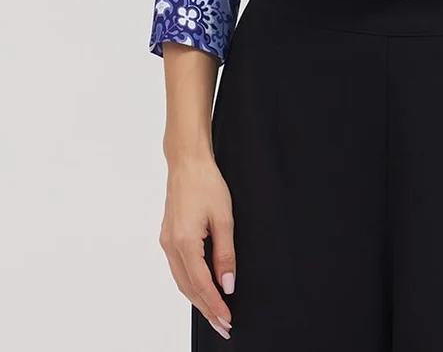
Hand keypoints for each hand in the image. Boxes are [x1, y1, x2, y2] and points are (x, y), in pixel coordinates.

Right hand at [158, 154, 236, 340]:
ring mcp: (166, 242)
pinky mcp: (168, 237)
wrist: (187, 163)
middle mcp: (171, 245)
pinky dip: (190, 284)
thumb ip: (226, 254)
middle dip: (206, 309)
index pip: (201, 284)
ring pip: (181, 281)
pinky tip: (201, 289)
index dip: (214, 305)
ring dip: (197, 299)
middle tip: (223, 326)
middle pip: (188, 288)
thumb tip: (228, 284)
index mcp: (185, 241)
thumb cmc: (206, 183)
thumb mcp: (224, 218)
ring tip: (215, 313)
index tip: (227, 320)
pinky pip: (178, 269)